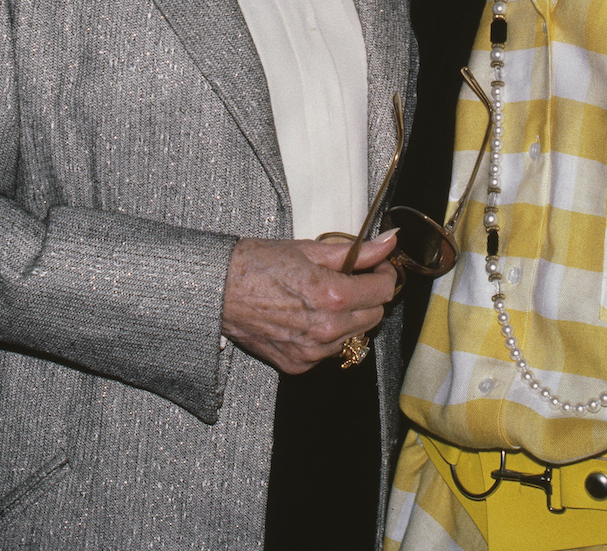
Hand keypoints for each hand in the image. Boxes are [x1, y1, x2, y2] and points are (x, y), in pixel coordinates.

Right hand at [221, 232, 398, 373]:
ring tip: (325, 296)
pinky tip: (308, 316)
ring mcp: (312, 352)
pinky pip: (328, 351)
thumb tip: (389, 242)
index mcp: (334, 296)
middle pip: (374, 316)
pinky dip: (326, 335)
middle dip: (369, 295)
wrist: (217, 289)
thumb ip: (355, 251)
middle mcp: (327, 329)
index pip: (384, 290)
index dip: (385, 274)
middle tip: (353, 278)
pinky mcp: (297, 365)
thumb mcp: (310, 249)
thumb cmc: (257, 264)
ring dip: (350, 317)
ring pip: (353, 336)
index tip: (378, 265)